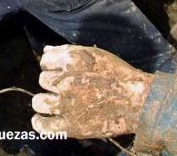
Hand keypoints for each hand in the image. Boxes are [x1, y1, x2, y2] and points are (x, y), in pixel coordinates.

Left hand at [31, 45, 153, 138]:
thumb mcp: (94, 54)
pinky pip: (44, 126)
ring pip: (39, 101)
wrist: (137, 100)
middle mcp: (65, 82)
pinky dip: (39, 123)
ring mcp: (67, 105)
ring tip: (51, 102)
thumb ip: (67, 51)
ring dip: (43, 101)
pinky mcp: (72, 126)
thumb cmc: (117, 74)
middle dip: (52, 82)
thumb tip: (46, 50)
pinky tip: (41, 120)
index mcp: (71, 61)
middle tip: (65, 87)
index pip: (45, 60)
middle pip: (43, 80)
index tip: (59, 71)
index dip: (51, 65)